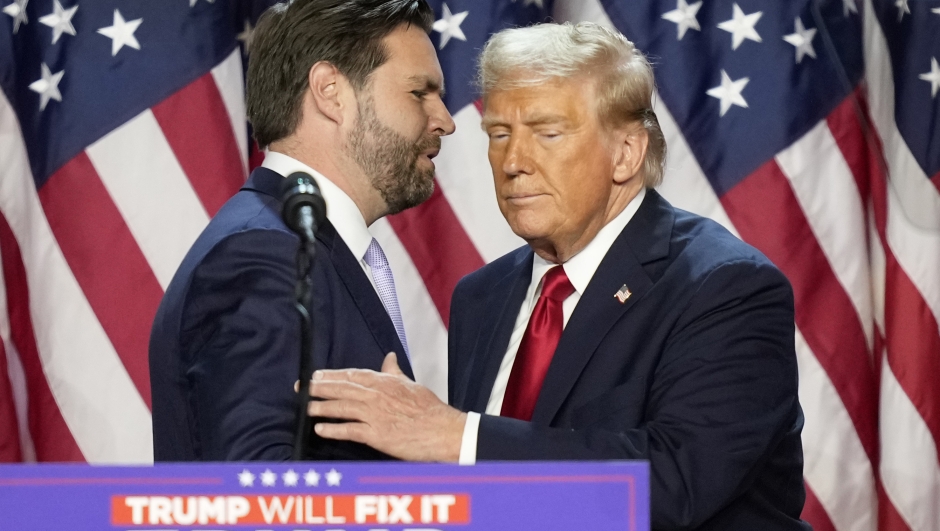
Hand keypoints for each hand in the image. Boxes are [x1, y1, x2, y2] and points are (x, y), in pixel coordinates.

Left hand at [307, 353, 466, 461]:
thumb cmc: (429, 410)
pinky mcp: (376, 435)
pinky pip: (350, 431)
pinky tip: (321, 429)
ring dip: (321, 407)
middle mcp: (377, 396)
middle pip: (342, 389)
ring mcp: (375, 415)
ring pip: (342, 408)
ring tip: (306, 407)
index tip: (316, 374)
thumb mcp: (411, 385)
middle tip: (301, 387)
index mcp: (385, 382)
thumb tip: (389, 357)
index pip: (352, 375)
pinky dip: (333, 429)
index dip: (332, 375)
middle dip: (319, 387)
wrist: (443, 431)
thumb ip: (394, 372)